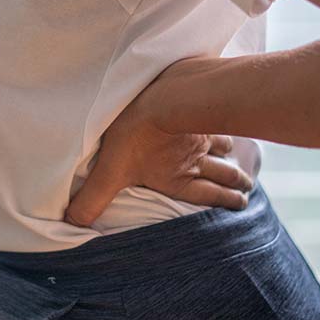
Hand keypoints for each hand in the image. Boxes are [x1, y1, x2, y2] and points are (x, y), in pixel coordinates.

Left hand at [63, 74, 253, 226]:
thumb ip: (92, 199)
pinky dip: (225, 121)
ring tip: (239, 159)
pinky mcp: (201, 108)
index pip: (206, 195)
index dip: (224, 201)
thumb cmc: (135, 133)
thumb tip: (72, 224)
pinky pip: (217, 118)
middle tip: (247, 190)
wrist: (164, 94)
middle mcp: (194, 159)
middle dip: (235, 183)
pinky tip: (226, 116)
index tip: (242, 205)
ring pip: (224, 147)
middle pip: (222, 174)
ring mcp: (201, 133)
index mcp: (177, 177)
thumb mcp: (109, 171)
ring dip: (231, 155)